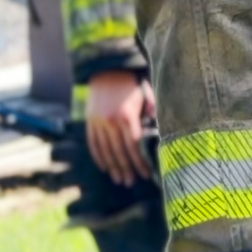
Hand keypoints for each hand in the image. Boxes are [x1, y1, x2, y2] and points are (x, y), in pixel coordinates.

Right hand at [84, 70, 153, 187]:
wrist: (107, 69)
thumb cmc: (132, 83)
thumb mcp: (146, 94)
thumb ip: (153, 112)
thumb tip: (161, 130)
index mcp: (127, 115)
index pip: (135, 146)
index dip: (141, 162)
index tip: (147, 174)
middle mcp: (110, 121)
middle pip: (120, 152)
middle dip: (128, 169)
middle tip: (133, 183)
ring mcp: (98, 122)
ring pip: (106, 151)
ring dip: (114, 168)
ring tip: (121, 180)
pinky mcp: (90, 121)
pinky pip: (94, 144)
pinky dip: (99, 158)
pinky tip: (106, 168)